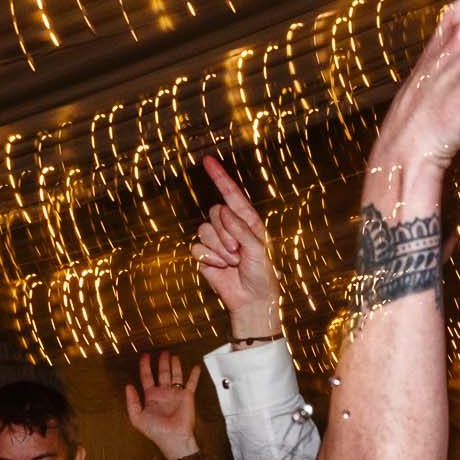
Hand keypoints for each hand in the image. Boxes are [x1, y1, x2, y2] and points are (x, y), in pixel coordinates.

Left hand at [124, 351, 198, 459]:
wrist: (173, 438)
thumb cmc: (156, 431)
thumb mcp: (137, 417)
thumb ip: (131, 401)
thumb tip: (128, 386)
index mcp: (151, 397)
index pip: (147, 377)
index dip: (145, 366)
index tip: (145, 356)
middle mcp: (163, 393)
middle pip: (162, 373)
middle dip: (161, 362)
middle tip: (162, 352)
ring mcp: (176, 394)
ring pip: (175, 375)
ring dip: (175, 365)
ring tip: (173, 355)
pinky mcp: (187, 396)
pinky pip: (191, 383)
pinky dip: (194, 375)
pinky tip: (196, 367)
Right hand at [193, 156, 282, 335]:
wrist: (252, 299)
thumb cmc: (262, 274)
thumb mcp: (258, 250)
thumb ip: (242, 229)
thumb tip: (224, 210)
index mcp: (247, 220)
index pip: (231, 194)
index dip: (219, 177)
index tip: (207, 160)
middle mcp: (230, 227)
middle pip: (214, 212)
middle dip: (225, 233)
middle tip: (238, 252)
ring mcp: (215, 240)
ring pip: (204, 230)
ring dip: (219, 249)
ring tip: (233, 262)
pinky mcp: (204, 255)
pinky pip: (197, 248)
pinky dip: (210, 260)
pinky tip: (222, 268)